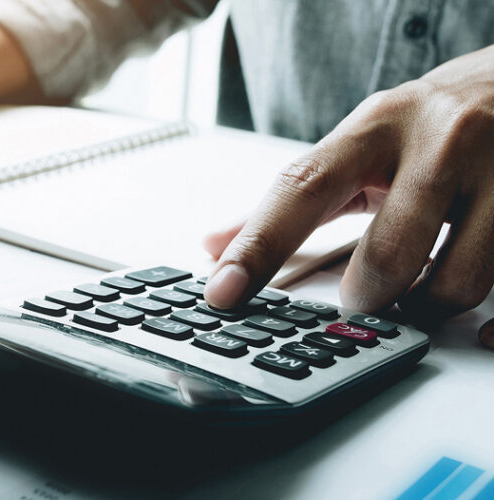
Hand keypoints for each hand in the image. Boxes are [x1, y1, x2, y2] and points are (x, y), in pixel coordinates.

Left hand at [202, 45, 493, 332]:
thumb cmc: (430, 122)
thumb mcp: (359, 141)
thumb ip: (293, 197)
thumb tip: (215, 245)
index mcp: (376, 126)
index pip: (301, 189)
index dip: (257, 246)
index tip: (222, 291)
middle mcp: (440, 141)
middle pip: (387, 253)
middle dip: (366, 294)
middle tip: (363, 296)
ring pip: (454, 281)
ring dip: (426, 307)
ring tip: (417, 295)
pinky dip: (487, 320)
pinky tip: (474, 320)